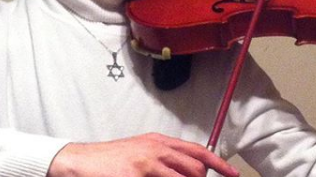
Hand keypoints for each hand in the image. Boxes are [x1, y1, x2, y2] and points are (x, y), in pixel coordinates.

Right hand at [47, 133, 239, 176]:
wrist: (82, 161)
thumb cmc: (113, 159)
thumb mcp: (143, 150)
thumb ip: (166, 157)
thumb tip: (190, 169)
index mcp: (161, 142)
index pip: (198, 151)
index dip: (219, 164)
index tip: (232, 174)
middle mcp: (157, 149)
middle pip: (194, 169)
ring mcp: (146, 164)